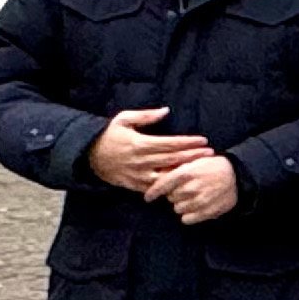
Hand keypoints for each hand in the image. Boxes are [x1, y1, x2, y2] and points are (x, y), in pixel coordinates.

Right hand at [90, 106, 210, 193]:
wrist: (88, 155)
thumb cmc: (108, 134)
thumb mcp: (123, 119)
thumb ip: (146, 116)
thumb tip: (166, 111)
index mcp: (140, 144)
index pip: (170, 144)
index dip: (188, 143)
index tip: (203, 141)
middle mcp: (140, 161)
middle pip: (173, 160)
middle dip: (193, 157)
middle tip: (210, 154)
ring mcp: (138, 175)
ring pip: (166, 177)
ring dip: (184, 173)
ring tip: (200, 170)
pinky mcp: (134, 185)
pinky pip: (155, 188)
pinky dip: (169, 186)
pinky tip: (182, 183)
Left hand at [145, 151, 239, 223]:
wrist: (237, 176)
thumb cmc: (212, 166)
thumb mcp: (194, 160)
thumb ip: (175, 167)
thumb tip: (157, 173)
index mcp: (186, 172)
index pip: (162, 184)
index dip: (153, 192)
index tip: (148, 197)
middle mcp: (191, 188)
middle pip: (170, 198)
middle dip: (174, 194)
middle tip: (185, 189)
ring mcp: (199, 201)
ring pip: (177, 209)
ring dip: (182, 205)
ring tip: (192, 197)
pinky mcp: (206, 212)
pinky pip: (187, 219)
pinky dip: (188, 215)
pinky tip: (196, 207)